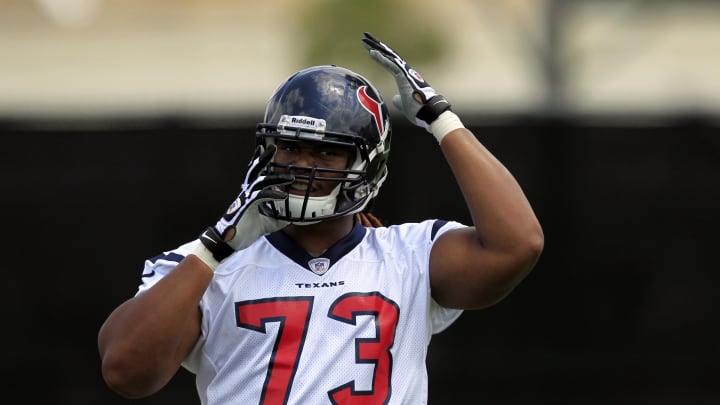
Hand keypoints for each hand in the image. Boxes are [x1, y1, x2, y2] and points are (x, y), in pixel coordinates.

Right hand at [199, 144, 293, 262]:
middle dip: (263, 158)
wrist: (228, 242)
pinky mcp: (246, 207)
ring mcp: (245, 199)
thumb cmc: (243, 231)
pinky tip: (283, 196)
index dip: (258, 161)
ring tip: (290, 178)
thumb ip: (276, 220)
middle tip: (273, 147)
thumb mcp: (265, 225)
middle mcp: (245, 193)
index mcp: (248, 195)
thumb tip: (290, 220)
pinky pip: (260, 196)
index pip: (254, 174)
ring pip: (260, 182)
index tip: (263, 149)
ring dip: (276, 179)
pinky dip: (272, 194)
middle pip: (254, 171)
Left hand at [361, 32, 451, 129]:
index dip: (380, 55)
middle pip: (388, 55)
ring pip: (388, 56)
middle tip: (364, 38)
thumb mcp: (404, 105)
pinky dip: (381, 58)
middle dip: (376, 46)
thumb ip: (399, 101)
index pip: (390, 63)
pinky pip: (390, 65)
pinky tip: (372, 52)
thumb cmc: (418, 110)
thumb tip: (395, 99)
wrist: (427, 112)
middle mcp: (405, 71)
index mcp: (405, 77)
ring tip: (364, 40)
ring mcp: (405, 72)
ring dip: (376, 48)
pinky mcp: (404, 76)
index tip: (370, 49)